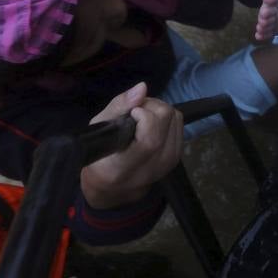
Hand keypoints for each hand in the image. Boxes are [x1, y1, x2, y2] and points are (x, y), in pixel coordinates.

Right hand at [79, 82, 181, 209]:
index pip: (150, 140)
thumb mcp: (98, 129)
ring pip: (176, 120)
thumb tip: (143, 87)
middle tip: (135, 109)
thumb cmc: (99, 157)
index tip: (131, 112)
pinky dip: (166, 117)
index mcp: (124, 168)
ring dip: (160, 110)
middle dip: (151, 105)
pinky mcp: (177, 159)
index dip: (145, 116)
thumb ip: (119, 107)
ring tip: (142, 116)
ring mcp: (166, 165)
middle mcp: (150, 169)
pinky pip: (179, 125)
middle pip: (166, 123)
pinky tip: (151, 123)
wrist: (113, 190)